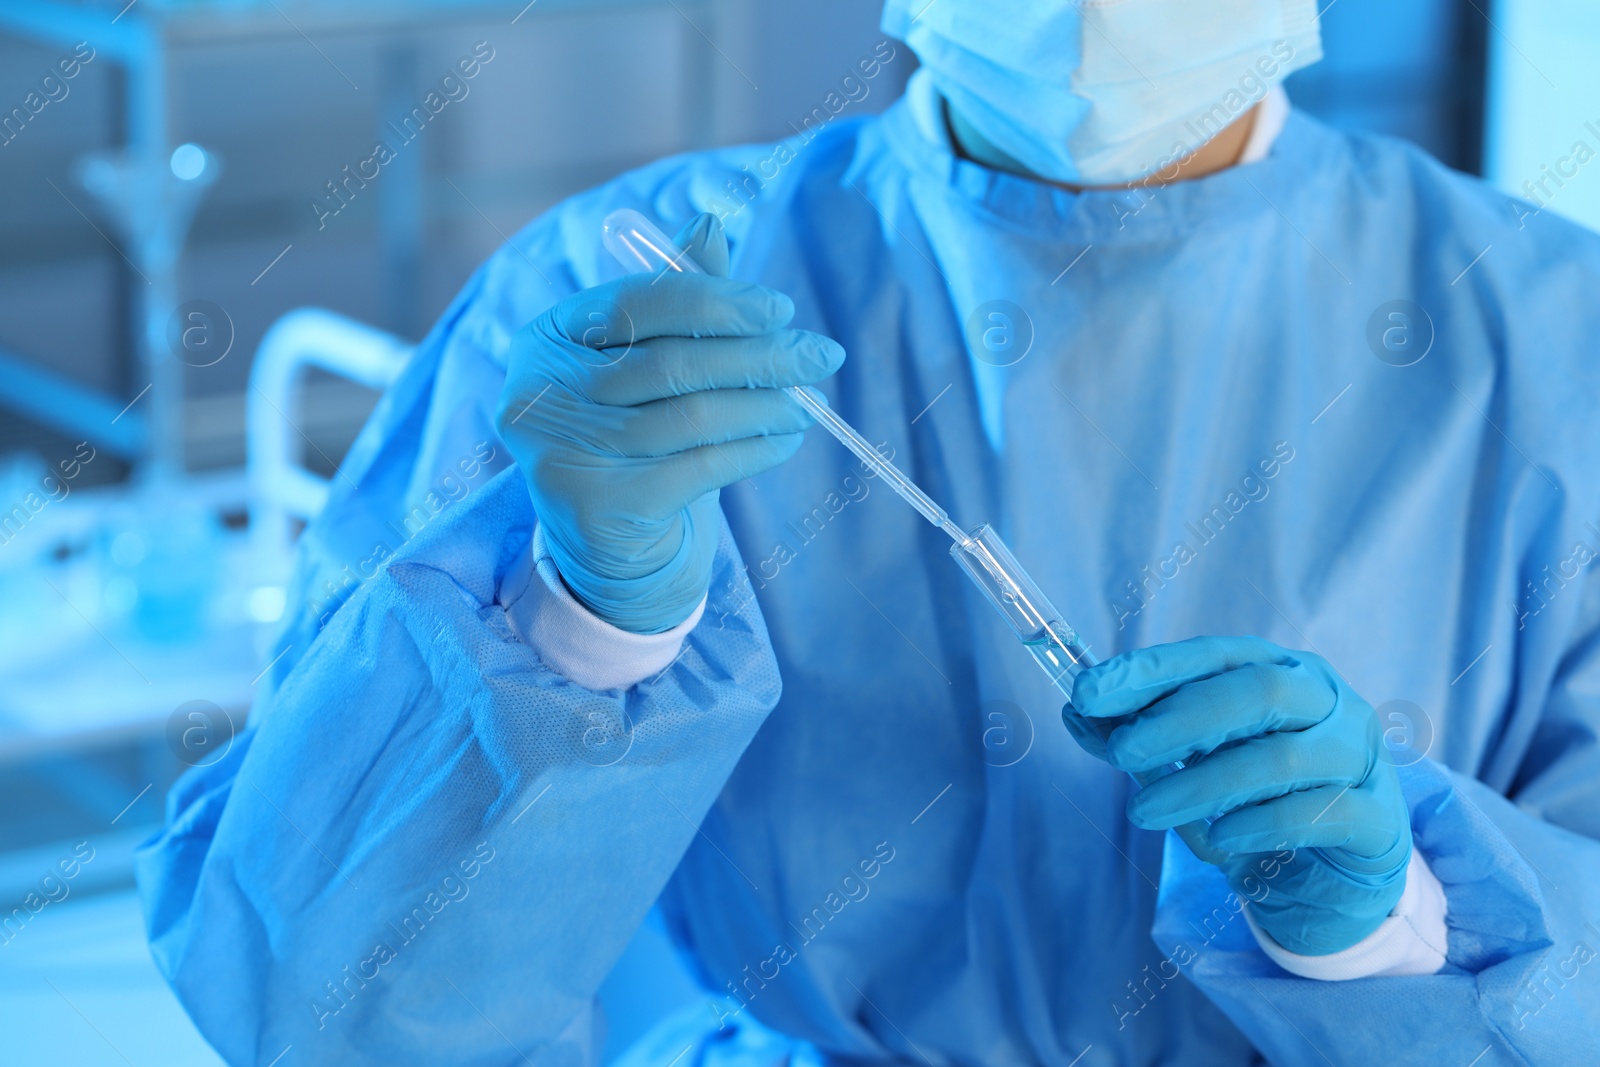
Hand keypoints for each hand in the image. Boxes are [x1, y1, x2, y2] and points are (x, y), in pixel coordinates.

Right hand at [495, 214, 843, 633]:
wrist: (609, 544)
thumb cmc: (632, 432)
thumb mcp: (646, 361)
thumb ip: (676, 298)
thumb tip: (710, 223)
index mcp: (546, 337)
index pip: (640, 302)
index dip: (717, 302)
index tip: (781, 310)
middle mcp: (539, 392)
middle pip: (670, 361)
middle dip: (759, 355)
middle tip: (821, 356)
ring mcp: (562, 453)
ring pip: (690, 416)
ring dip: (765, 405)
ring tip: (807, 403)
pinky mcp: (598, 507)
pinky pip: (699, 467)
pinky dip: (754, 450)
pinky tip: (785, 440)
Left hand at [1065, 636, 1411, 955]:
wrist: (1330, 877)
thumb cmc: (1255, 801)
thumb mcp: (1191, 767)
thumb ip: (1139, 741)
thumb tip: (1076, 713)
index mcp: (1279, 670)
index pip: (1213, 656)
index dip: (1150, 670)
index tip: (1088, 692)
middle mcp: (1326, 701)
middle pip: (1256, 692)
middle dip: (1178, 720)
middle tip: (1121, 752)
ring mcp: (1359, 756)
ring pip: (1281, 757)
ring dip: (1202, 784)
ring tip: (1146, 811)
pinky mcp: (1378, 819)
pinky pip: (1318, 813)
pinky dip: (1258, 823)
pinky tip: (1220, 838)